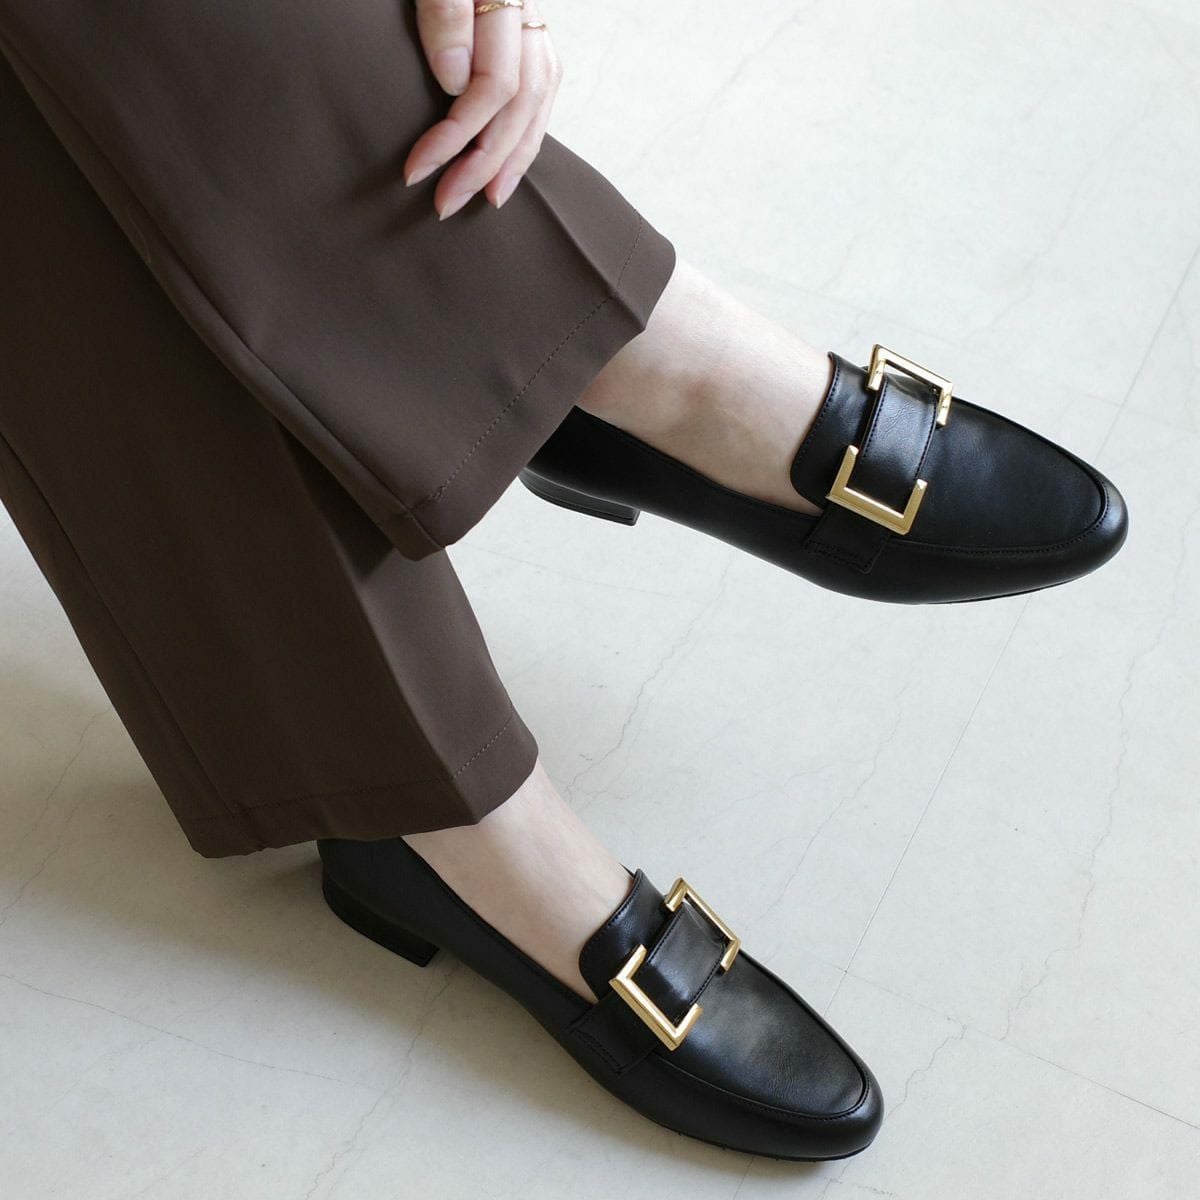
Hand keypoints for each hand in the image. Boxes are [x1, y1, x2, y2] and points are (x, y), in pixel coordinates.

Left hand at [405, 0, 561, 218]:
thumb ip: (442, 10)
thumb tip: (456, 82)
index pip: (492, 84)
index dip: (456, 133)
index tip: (416, 168)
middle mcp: (525, 9)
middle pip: (520, 102)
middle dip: (482, 161)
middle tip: (444, 204)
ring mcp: (531, 17)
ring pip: (539, 98)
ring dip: (514, 156)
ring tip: (490, 198)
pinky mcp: (529, 26)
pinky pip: (543, 84)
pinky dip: (530, 127)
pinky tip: (514, 156)